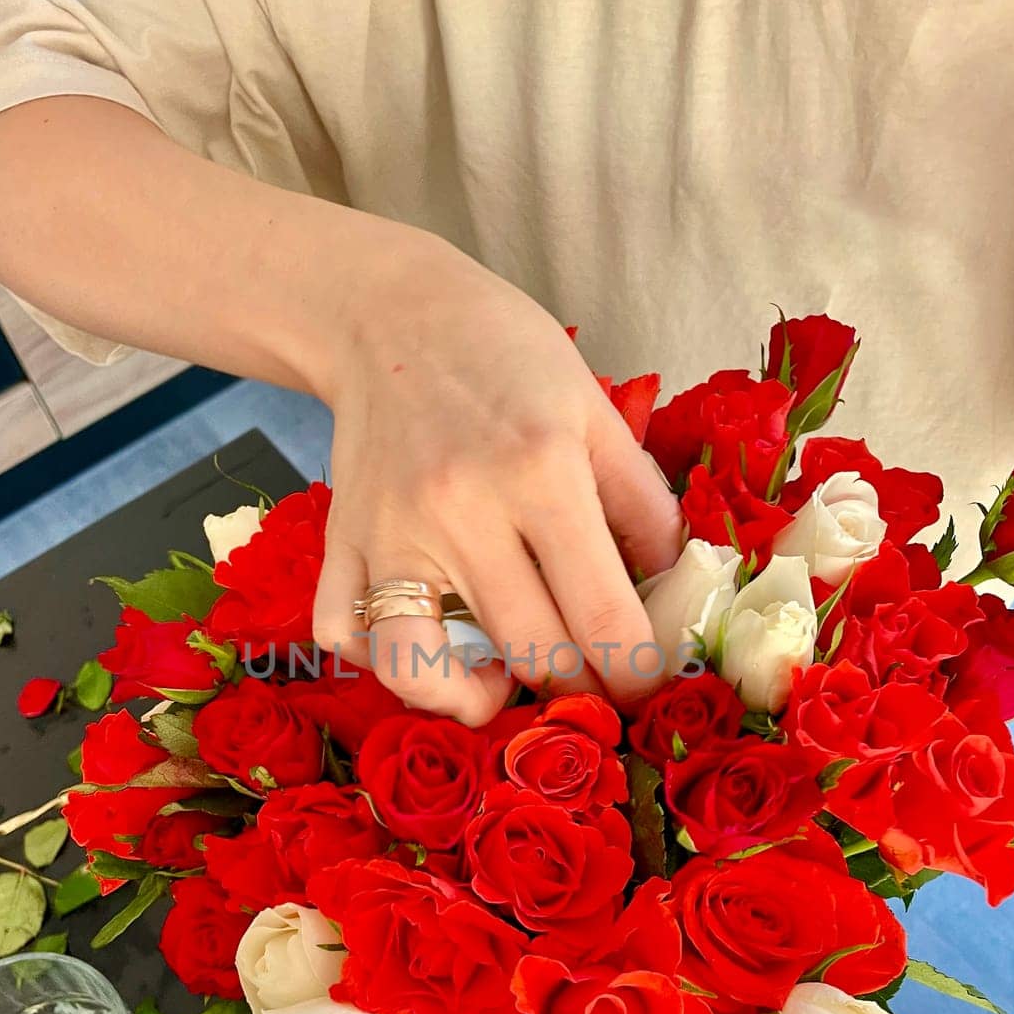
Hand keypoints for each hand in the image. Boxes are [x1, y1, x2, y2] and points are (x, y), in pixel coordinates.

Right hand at [311, 228, 682, 723]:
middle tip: (596, 679)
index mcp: (540, 472)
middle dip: (579, 686)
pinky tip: (429, 649)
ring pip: (421, 668)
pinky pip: (344, 635)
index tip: (647, 683)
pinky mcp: (340, 541)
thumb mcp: (594, 410)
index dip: (639, 672)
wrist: (389, 313)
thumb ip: (643, 505)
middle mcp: (460, 511)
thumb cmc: (504, 354)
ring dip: (473, 700)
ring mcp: (389, 534)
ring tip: (501, 683)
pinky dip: (382, 662)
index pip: (603, 614)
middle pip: (531, 651)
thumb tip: (673, 594)